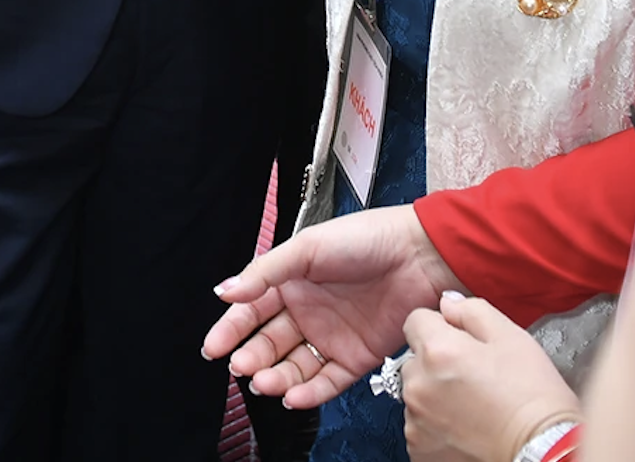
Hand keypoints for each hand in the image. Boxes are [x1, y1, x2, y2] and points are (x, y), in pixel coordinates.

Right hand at [203, 202, 455, 408]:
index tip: (214, 347)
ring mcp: (332, 336)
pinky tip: (293, 396)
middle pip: (269, 343)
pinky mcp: (357, 357)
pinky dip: (309, 393)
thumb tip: (226, 290)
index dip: (231, 330)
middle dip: (251, 357)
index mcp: (292, 282)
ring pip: (294, 366)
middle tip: (240, 367)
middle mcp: (309, 311)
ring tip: (264, 382)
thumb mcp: (307, 248)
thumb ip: (265, 273)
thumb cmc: (366, 239)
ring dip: (276, 377)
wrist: (420, 255)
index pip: (252, 311)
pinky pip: (327, 381)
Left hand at [400, 292, 578, 461]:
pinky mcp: (420, 450)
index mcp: (437, 351)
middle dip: (436, 362)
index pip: (415, 320)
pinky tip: (467, 426)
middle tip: (472, 376)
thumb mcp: (510, 336)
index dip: (440, 326)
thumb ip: (471, 310)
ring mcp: (416, 422)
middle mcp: (418, 386)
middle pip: (414, 359)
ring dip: (435, 395)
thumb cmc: (532, 395)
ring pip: (417, 393)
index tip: (461, 342)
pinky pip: (420, 425)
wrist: (543, 449)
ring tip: (473, 404)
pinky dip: (436, 424)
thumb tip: (447, 304)